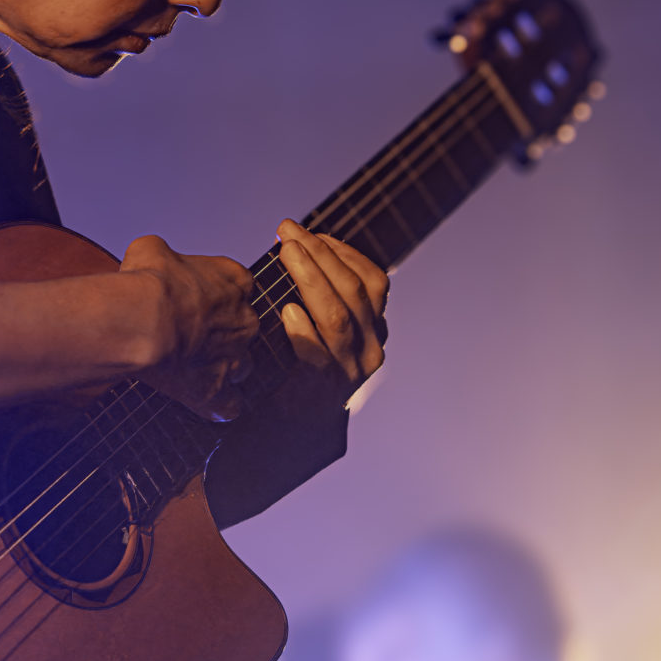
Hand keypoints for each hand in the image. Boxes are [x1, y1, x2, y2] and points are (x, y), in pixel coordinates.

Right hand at [120, 235, 257, 420]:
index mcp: (235, 281)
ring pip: (240, 366)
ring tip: (191, 366)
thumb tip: (154, 258)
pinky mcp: (217, 391)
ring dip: (221, 367)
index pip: (239, 286)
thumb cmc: (148, 282)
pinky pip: (229, 406)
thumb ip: (166, 257)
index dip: (215, 294)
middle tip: (187, 333)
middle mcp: (245, 320)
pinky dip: (218, 405)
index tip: (195, 298)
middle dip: (219, 332)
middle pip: (242, 328)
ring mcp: (234, 358)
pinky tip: (204, 401)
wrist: (142, 320)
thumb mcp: (151, 250)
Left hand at [275, 218, 388, 404]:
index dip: (343, 252)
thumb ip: (321, 296)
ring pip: (338, 317)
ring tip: (286, 254)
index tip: (310, 231)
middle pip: (354, 291)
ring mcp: (351, 371)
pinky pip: (318, 356)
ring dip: (310, 278)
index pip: (373, 281)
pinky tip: (288, 312)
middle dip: (320, 254)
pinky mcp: (324, 391)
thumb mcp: (322, 328)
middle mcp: (371, 347)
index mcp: (375, 327)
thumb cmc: (302, 366)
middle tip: (287, 231)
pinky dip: (304, 332)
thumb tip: (298, 245)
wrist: (292, 428)